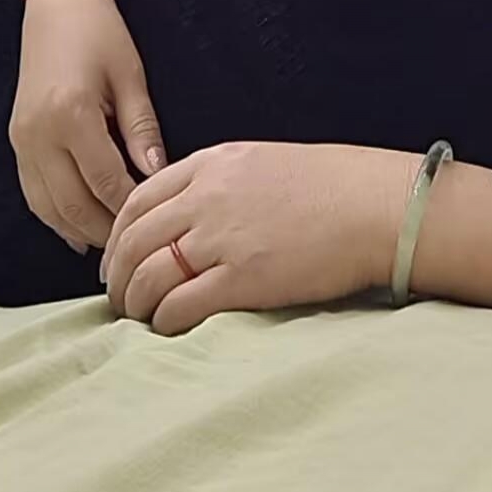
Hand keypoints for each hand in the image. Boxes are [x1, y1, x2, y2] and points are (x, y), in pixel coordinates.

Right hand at [9, 0, 167, 254]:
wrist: (56, 4)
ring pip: (49, 208)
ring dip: (81, 231)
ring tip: (114, 247)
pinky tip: (82, 229)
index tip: (158, 224)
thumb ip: (142, 128)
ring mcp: (21, 140)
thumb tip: (158, 175)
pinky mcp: (16, 141)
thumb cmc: (101, 33)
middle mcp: (38, 133)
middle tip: (138, 247)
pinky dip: (57, 217)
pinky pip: (34, 194)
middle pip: (74, 204)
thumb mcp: (131, 75)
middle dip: (107, 231)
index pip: (106, 181)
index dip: (132, 207)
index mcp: (70, 114)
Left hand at [100, 140, 418, 336]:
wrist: (376, 205)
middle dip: (118, 275)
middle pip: (134, 240)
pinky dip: (164, 322)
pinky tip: (168, 329)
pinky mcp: (242, 279)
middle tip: (119, 299)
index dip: (117, 236)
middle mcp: (208, 197)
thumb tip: (188, 216)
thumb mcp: (263, 163)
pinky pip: (180, 306)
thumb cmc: (331, 185)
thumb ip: (219, 183)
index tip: (116, 260)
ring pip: (149, 275)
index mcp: (212, 164)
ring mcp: (223, 238)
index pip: (138, 199)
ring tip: (140, 320)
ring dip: (135, 304)